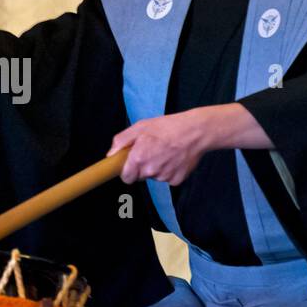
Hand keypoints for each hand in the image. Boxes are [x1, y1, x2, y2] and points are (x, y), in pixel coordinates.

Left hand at [108, 107, 224, 184]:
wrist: (196, 131)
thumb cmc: (168, 127)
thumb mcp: (141, 126)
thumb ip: (122, 141)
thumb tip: (110, 154)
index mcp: (139, 158)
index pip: (126, 178)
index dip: (127, 171)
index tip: (130, 165)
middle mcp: (150, 170)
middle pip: (140, 176)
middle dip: (143, 166)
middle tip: (152, 151)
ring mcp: (164, 176)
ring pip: (155, 177)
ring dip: (157, 167)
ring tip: (166, 151)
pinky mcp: (177, 180)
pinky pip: (168, 178)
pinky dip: (170, 170)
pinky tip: (175, 157)